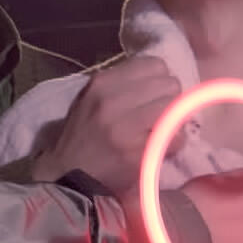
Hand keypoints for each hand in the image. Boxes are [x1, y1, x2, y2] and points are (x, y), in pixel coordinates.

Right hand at [31, 56, 181, 193]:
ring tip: (158, 132)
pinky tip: (156, 149)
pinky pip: (174, 138)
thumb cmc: (82, 137)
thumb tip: (161, 77)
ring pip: (175, 108)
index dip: (159, 80)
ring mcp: (125, 127)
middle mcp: (112, 100)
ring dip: (173, 121)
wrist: (67, 178)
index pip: (155, 64)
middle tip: (157, 116)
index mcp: (102, 83)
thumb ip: (122, 84)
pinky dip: (171, 144)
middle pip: (170, 84)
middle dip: (169, 100)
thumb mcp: (91, 99)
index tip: (153, 95)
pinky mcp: (136, 153)